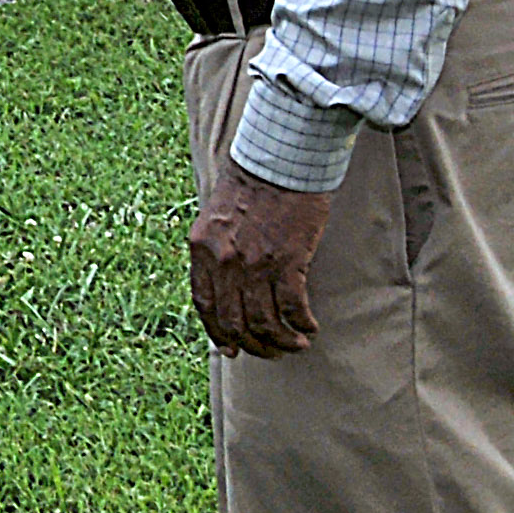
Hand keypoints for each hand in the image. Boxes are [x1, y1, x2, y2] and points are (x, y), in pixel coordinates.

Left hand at [188, 164, 332, 355]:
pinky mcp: (287, 260)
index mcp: (202, 249)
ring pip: (265, 323)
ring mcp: (254, 262)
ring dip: (283, 342)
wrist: (279, 161)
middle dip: (255, 345)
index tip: (233, 350)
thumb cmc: (251, 187)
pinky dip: (302, 324)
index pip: (204, 305)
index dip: (219, 334)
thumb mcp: (217, 219)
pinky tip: (310, 327)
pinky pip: (292, 308)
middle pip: (234, 322)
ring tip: (297, 344)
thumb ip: (216, 252)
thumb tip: (226, 289)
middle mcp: (224, 260)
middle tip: (273, 351)